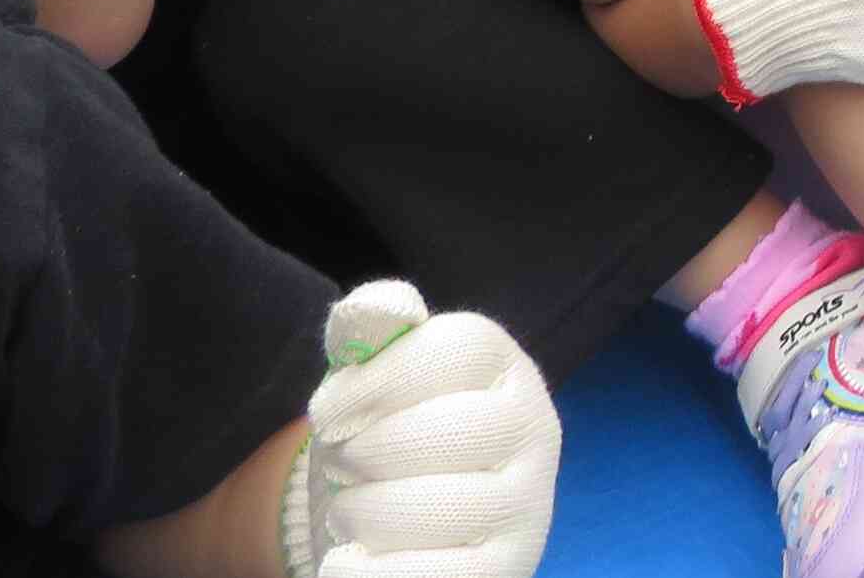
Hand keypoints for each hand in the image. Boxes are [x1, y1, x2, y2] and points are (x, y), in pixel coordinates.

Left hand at [283, 282, 558, 577]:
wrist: (410, 526)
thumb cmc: (390, 437)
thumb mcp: (377, 378)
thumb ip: (371, 333)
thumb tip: (374, 311)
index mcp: (508, 370)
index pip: (453, 349)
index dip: (373, 380)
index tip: (328, 411)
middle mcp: (535, 431)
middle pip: (436, 430)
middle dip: (359, 452)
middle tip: (345, 465)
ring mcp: (528, 508)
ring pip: (418, 508)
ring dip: (357, 513)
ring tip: (356, 512)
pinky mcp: (505, 571)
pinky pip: (422, 576)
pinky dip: (365, 572)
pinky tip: (353, 562)